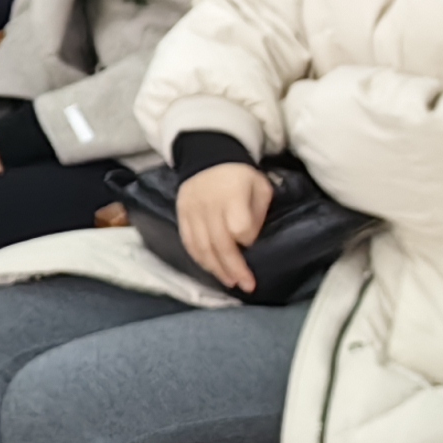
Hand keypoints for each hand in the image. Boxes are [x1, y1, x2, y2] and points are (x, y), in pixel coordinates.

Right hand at [178, 163, 275, 292]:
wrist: (208, 158)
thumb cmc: (240, 177)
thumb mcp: (260, 187)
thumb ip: (257, 213)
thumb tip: (249, 240)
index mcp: (232, 195)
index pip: (239, 226)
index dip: (247, 240)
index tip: (254, 245)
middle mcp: (209, 205)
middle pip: (220, 242)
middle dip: (234, 267)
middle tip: (246, 285)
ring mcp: (192, 211)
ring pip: (202, 246)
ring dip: (217, 268)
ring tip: (230, 282)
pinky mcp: (181, 215)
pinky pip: (189, 242)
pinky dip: (200, 258)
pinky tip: (211, 269)